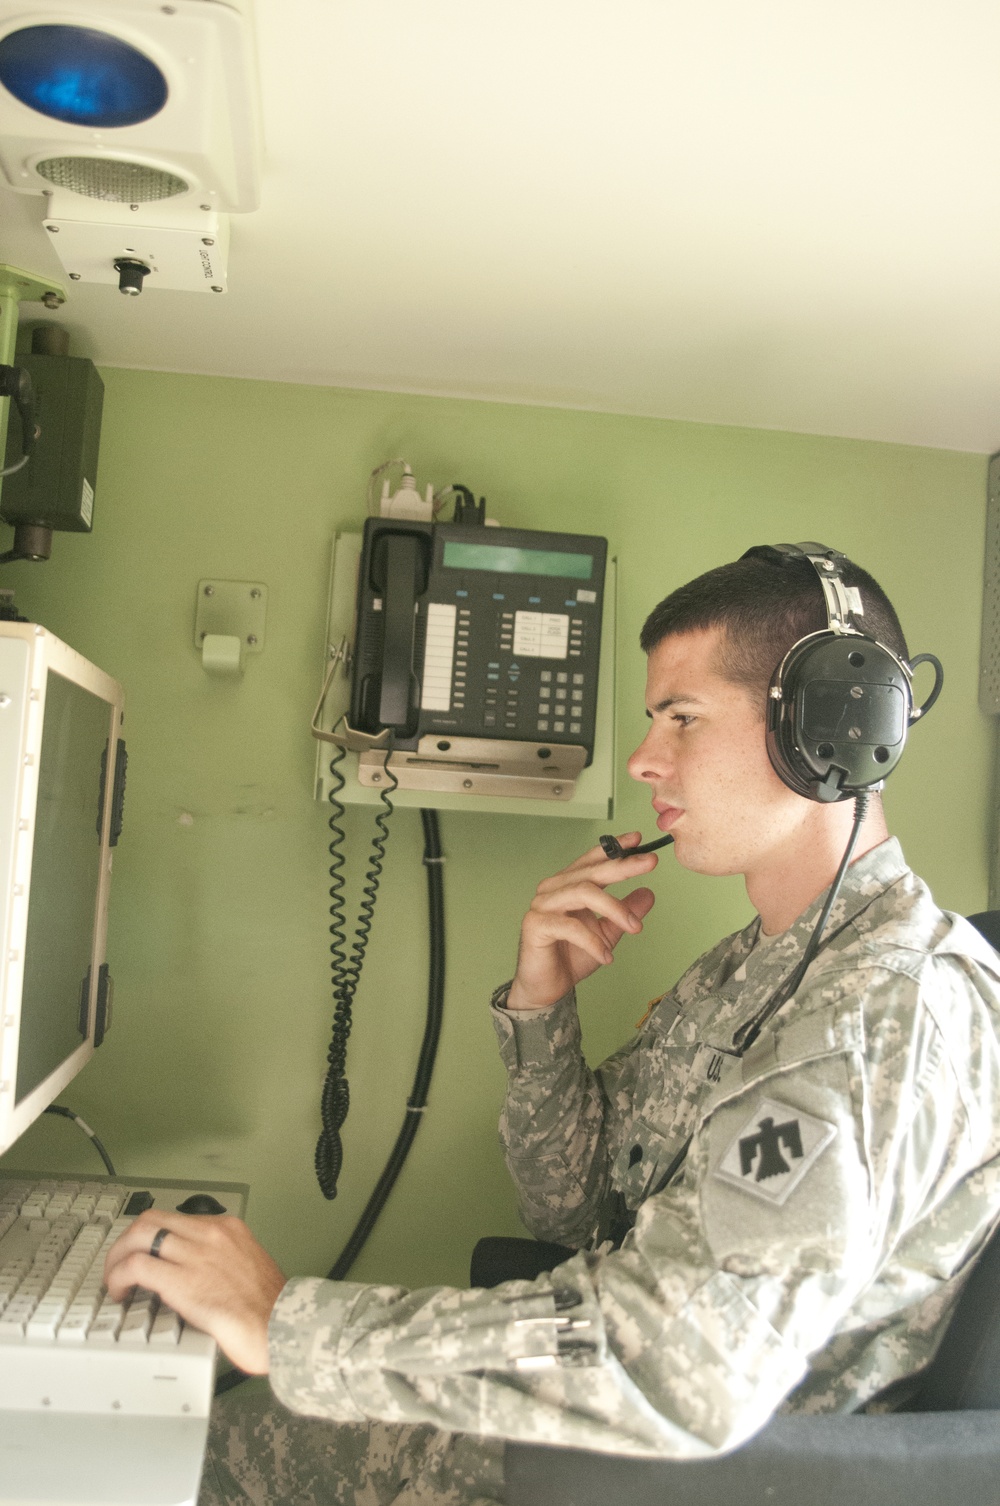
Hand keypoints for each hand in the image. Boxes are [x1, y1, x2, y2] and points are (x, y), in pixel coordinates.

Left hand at [103, 1210, 286, 1373]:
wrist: (282, 1326)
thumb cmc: (271, 1309)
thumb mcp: (249, 1267)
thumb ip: (223, 1262)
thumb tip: (200, 1275)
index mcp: (229, 1229)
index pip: (176, 1218)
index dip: (152, 1236)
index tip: (143, 1252)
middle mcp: (210, 1234)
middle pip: (152, 1219)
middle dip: (127, 1241)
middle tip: (119, 1262)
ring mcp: (194, 1254)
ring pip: (138, 1236)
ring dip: (117, 1257)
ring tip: (114, 1278)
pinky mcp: (180, 1281)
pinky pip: (136, 1266)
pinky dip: (118, 1276)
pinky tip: (119, 1292)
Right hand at [507, 833, 656, 1010]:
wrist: (546, 988)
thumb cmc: (571, 956)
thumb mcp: (607, 932)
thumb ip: (624, 912)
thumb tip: (649, 893)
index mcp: (568, 885)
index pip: (592, 860)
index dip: (614, 847)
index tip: (638, 840)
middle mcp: (553, 889)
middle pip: (591, 872)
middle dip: (623, 866)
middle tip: (650, 863)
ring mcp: (542, 905)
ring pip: (583, 893)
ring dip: (614, 909)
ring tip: (635, 927)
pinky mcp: (536, 925)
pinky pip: (571, 926)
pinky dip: (593, 941)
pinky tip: (606, 956)